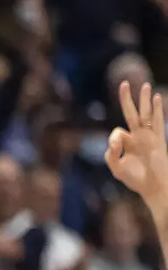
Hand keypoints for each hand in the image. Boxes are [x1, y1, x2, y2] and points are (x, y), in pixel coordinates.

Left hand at [106, 81, 167, 204]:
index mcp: (127, 142)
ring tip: (145, 85)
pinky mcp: (159, 140)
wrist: (153, 187)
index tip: (116, 148)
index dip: (114, 139)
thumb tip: (116, 140)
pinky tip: (157, 97)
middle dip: (127, 99)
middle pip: (131, 114)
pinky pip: (158, 121)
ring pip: (146, 114)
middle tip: (123, 83)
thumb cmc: (135, 179)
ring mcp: (149, 137)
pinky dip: (157, 109)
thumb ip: (111, 155)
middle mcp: (138, 136)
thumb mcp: (116, 168)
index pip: (117, 132)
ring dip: (145, 100)